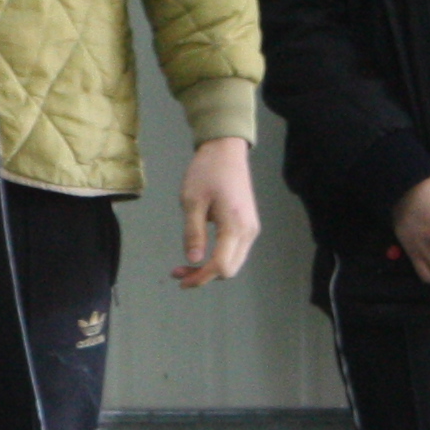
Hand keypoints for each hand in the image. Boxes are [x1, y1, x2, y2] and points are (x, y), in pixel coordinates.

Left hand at [175, 136, 258, 288]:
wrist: (226, 150)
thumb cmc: (207, 171)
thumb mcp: (192, 201)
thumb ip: (193, 233)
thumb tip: (193, 260)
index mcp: (235, 225)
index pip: (220, 265)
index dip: (200, 277)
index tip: (179, 279)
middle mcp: (248, 231)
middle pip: (230, 269)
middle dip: (204, 276)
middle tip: (178, 271)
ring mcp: (251, 228)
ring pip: (234, 262)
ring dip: (211, 268)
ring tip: (186, 264)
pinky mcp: (248, 225)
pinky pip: (235, 251)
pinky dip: (219, 258)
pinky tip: (202, 253)